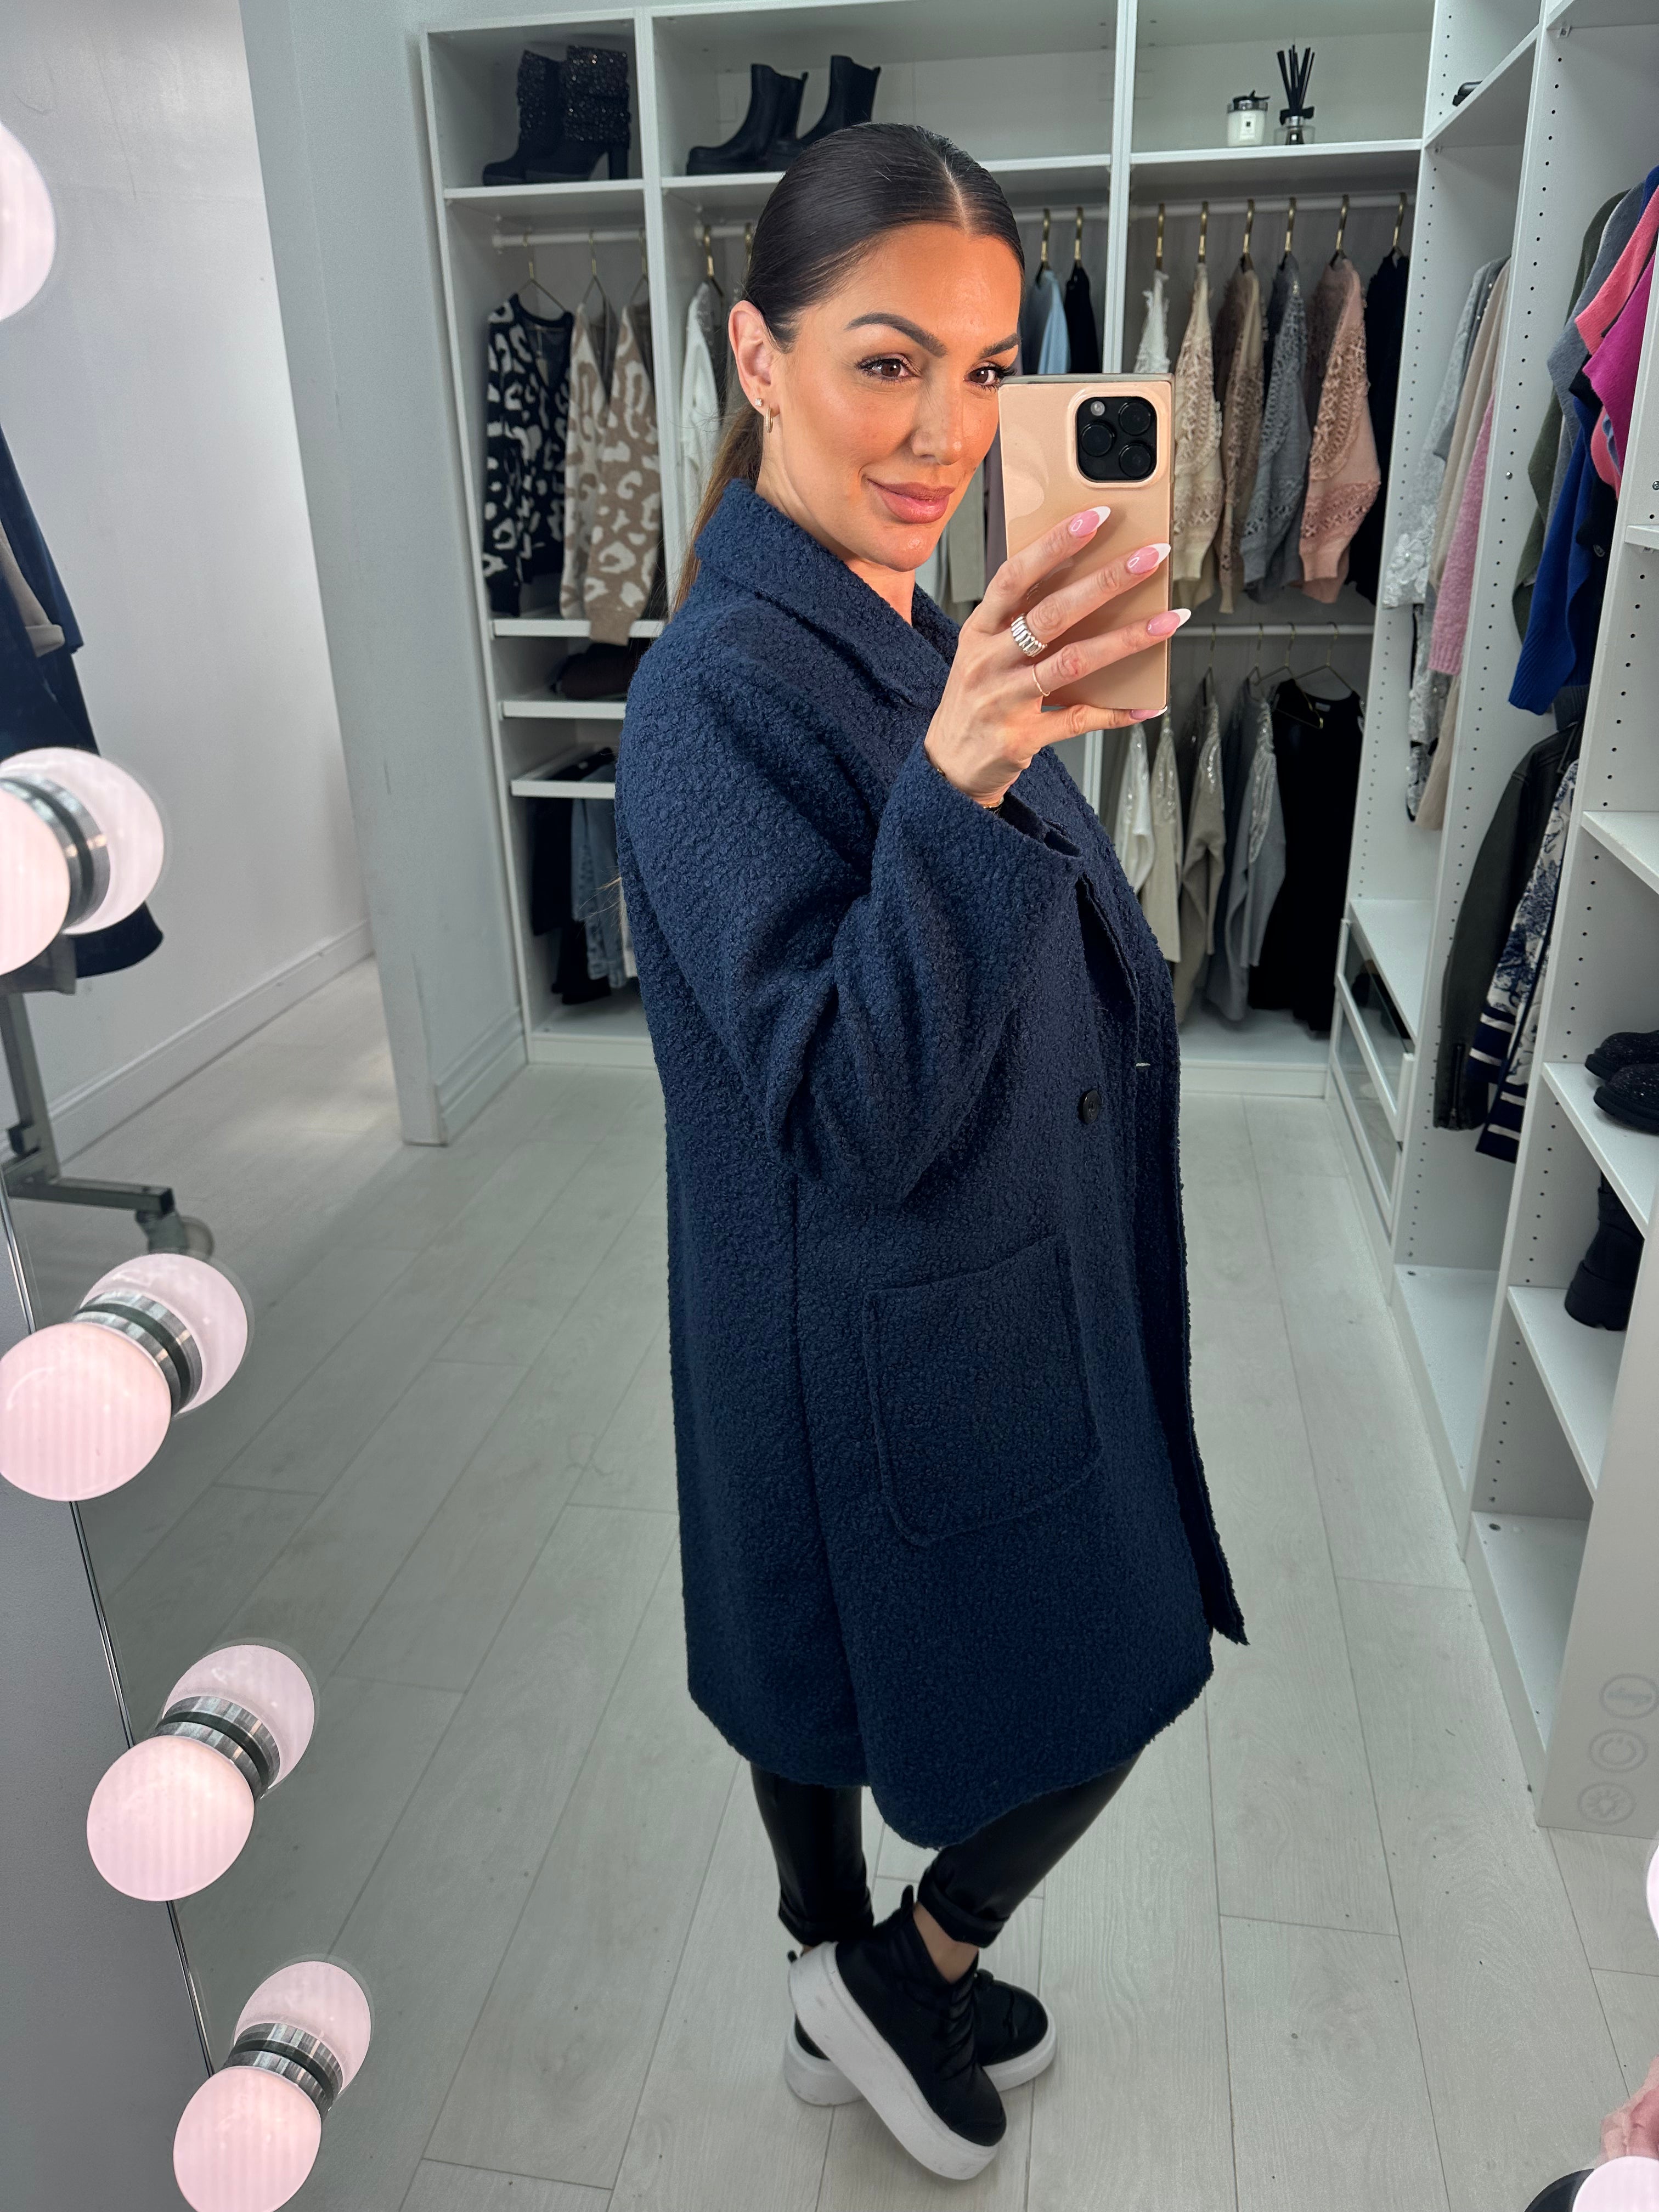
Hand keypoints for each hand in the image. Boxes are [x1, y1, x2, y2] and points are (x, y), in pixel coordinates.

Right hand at [923, 507, 1185, 808]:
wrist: (948, 766)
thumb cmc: (974, 700)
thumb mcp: (981, 651)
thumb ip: (1018, 619)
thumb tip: (1082, 579)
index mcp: (979, 632)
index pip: (1015, 577)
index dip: (1054, 545)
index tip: (1094, 518)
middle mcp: (989, 662)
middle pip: (1052, 614)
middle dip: (1105, 582)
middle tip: (1147, 559)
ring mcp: (1005, 701)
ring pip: (1073, 662)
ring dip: (1126, 640)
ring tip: (1167, 621)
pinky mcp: (1022, 737)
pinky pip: (1078, 720)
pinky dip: (1116, 712)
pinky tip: (1146, 703)